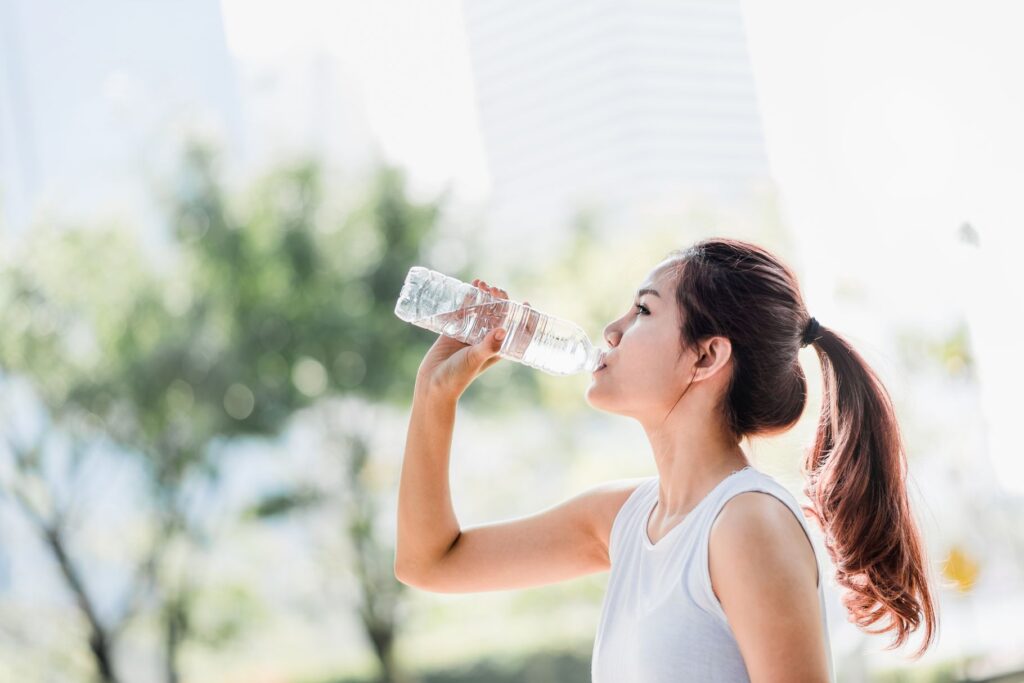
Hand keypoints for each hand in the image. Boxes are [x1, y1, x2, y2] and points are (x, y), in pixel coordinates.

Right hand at [415, 278, 529, 398]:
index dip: (522, 317)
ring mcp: (469, 334)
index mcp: (496, 348)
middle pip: (497, 315)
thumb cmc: (458, 377)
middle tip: (495, 289)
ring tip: (481, 283)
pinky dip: (466, 299)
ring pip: (480, 311)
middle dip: (499, 300)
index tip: (525, 302)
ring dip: (482, 296)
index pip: (514, 330)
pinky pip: (462, 311)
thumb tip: (502, 330)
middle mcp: (485, 340)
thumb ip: (488, 346)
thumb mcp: (475, 359)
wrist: (432, 383)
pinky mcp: (454, 331)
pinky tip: (468, 288)